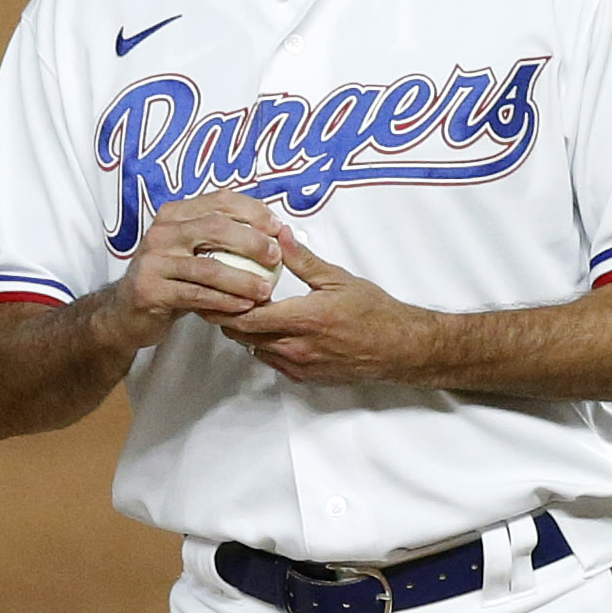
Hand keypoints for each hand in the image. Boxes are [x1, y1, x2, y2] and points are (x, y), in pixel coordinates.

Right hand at [92, 194, 284, 353]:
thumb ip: (218, 237)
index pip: (218, 201)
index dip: (252, 211)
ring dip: (242, 279)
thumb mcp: (188, 249)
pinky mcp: (151, 290)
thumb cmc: (169, 277)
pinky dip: (224, 301)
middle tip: (275, 256)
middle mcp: (161, 232)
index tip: (277, 227)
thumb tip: (271, 231)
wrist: (126, 310)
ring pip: (208, 267)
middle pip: (214, 228)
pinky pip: (197, 295)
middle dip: (251, 241)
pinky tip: (244, 306)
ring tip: (265, 290)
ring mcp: (153, 261)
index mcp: (173, 215)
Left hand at [208, 228, 440, 385]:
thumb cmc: (374, 311)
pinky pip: (272, 362)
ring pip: (256, 349)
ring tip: (238, 310)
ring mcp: (300, 365)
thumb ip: (303, 259)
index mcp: (303, 319)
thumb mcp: (338, 278)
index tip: (212, 290)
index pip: (247, 317)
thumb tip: (279, 235)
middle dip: (227, 318)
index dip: (224, 306)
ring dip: (245, 332)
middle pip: (244, 336)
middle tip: (216, 298)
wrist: (400, 347)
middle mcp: (297, 347)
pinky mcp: (306, 377)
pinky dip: (263, 345)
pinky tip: (266, 329)